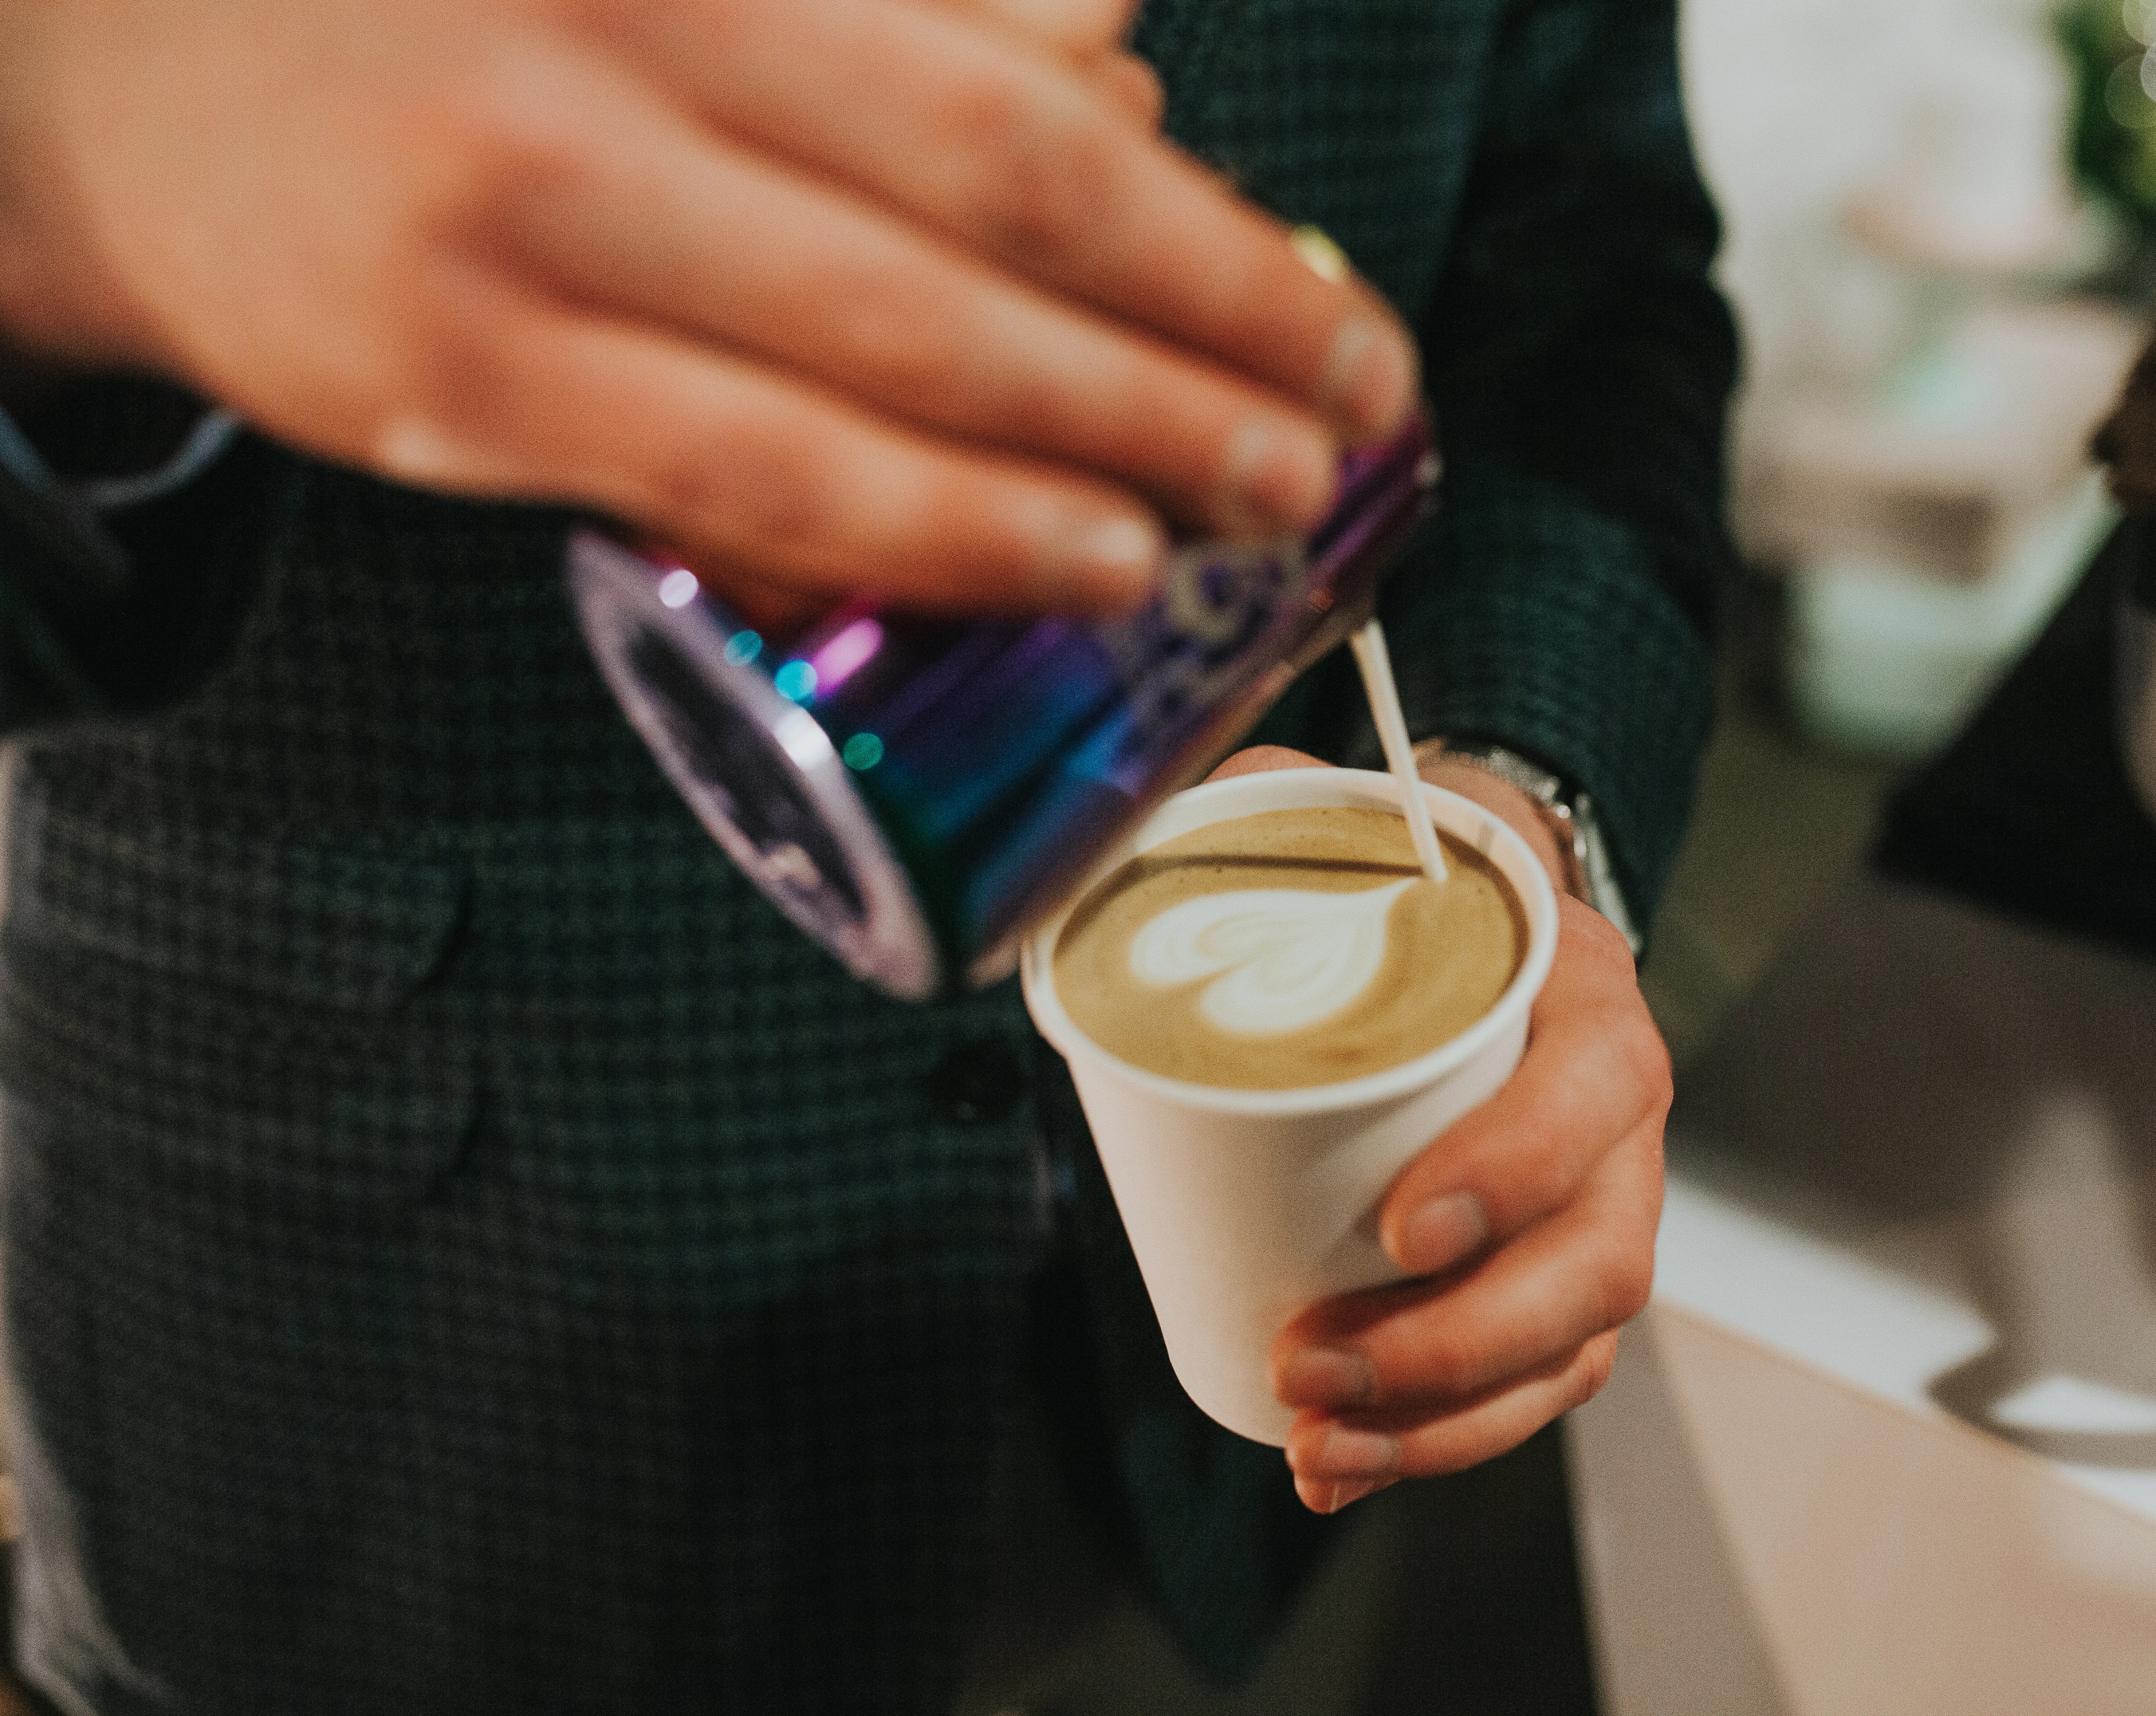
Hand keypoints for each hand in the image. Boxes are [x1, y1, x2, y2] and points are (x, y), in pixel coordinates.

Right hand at [0, 0, 1413, 619]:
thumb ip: (895, 9)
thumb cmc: (464, 11)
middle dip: (1195, 362)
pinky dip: (917, 532)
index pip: (1016, 112)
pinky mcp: (447, 391)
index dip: (1208, 240)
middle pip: (980, 242)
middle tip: (1337, 443)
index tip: (1340, 326)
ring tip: (1244, 520)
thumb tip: (1128, 91)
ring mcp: (516, 238)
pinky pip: (729, 484)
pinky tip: (1062, 563)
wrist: (127, 71)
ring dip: (1092, 467)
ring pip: (869, 381)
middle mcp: (609, 73)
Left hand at [1205, 746, 1669, 1513]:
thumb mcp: (1347, 828)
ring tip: (1315, 1440)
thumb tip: (1116, 841)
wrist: (1478, 928)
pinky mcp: (1555, 1288)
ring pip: (1571, 1349)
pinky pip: (1533, 1389)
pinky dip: (1440, 1443)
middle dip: (1454, 1342)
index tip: (1396, 1229)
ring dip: (1444, 1419)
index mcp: (1586, 999)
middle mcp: (1620, 1123)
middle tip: (1308, 1363)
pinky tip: (1339, 1465)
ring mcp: (1600, 1215)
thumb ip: (1253, 812)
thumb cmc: (1406, 890)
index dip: (1512, 1171)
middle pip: (1594, 1261)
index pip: (1591, 1090)